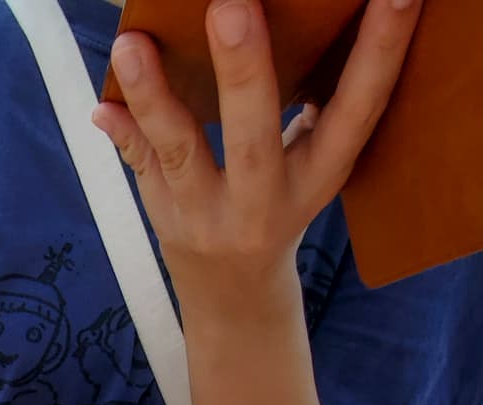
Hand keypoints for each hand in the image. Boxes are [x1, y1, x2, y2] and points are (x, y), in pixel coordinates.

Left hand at [95, 0, 421, 295]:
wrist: (236, 297)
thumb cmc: (283, 205)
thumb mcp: (315, 165)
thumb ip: (320, 107)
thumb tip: (322, 20)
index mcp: (320, 176)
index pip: (358, 110)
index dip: (381, 52)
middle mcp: (265, 201)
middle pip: (254, 137)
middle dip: (243, 72)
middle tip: (232, 5)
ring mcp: (208, 214)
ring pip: (180, 151)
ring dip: (154, 96)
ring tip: (132, 44)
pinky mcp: (164, 214)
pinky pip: (139, 169)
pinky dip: (121, 135)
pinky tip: (101, 107)